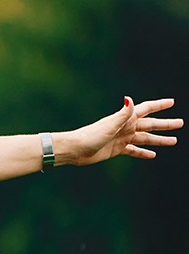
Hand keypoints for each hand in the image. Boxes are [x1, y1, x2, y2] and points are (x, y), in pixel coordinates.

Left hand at [64, 97, 180, 165]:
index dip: (159, 105)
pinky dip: (143, 153)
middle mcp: (125, 127)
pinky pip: (133, 151)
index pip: (146, 109)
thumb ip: (122, 114)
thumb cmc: (90, 136)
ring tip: (174, 141)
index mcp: (125, 119)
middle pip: (150, 125)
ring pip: (145, 138)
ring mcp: (121, 138)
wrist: (75, 150)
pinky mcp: (116, 149)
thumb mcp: (109, 125)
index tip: (172, 102)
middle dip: (165, 124)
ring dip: (159, 139)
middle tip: (181, 123)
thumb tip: (129, 99)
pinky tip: (153, 155)